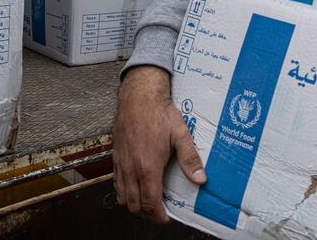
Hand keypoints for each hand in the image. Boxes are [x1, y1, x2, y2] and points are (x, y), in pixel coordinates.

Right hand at [113, 65, 205, 222]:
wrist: (138, 97)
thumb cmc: (158, 113)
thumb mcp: (181, 135)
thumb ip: (190, 159)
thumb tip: (201, 179)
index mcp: (148, 167)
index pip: (150, 203)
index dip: (158, 216)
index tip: (166, 219)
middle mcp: (131, 169)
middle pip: (134, 205)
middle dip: (147, 214)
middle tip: (159, 213)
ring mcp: (121, 164)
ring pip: (122, 197)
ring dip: (134, 205)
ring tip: (148, 203)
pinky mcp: (115, 158)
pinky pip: (116, 183)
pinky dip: (124, 192)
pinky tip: (135, 187)